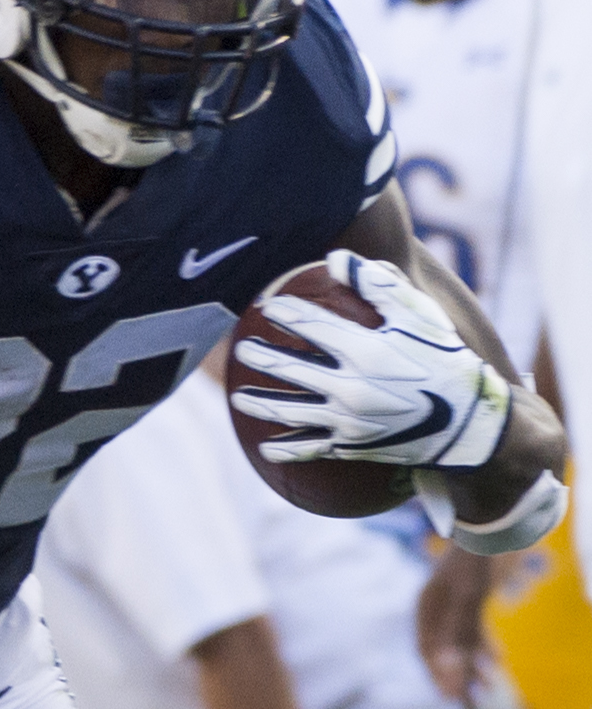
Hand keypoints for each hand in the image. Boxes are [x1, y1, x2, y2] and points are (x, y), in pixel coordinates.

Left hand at [231, 252, 509, 469]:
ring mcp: (347, 421)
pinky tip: (265, 448)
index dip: (287, 313)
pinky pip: (310, 448)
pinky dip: (285, 449)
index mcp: (366, 352)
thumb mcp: (421, 316)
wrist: (468, 422)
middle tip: (243, 348)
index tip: (267, 305)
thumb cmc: (444, 359)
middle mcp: (351, 388)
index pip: (313, 327)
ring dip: (260, 405)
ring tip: (239, 398)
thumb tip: (336, 259)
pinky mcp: (351, 446)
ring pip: (290, 412)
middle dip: (262, 357)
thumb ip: (381, 285)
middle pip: (291, 370)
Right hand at [417, 543, 493, 702]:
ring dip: (473, 666)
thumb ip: (457, 633)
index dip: (438, 673)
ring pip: (460, 643)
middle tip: (469, 701)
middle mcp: (436, 608)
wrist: (496, 527)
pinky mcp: (472, 600)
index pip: (426, 648)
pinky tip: (496, 662)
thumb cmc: (477, 559)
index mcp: (426, 606)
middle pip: (443, 649)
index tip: (451, 696)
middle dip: (456, 676)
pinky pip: (475, 631)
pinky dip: (484, 647)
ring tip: (488, 688)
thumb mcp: (467, 596)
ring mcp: (454, 604)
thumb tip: (450, 668)